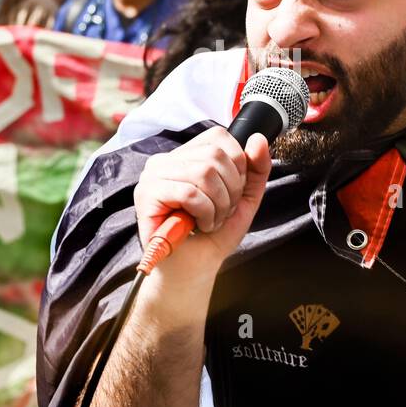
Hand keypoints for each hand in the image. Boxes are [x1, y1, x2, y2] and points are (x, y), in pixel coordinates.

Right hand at [133, 126, 270, 293]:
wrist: (193, 269)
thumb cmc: (212, 235)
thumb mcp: (243, 199)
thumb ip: (256, 169)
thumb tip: (258, 139)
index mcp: (187, 156)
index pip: (219, 137)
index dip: (237, 167)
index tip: (231, 194)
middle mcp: (166, 160)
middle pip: (215, 155)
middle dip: (230, 191)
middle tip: (220, 213)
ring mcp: (153, 175)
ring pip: (204, 172)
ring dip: (218, 205)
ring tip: (210, 220)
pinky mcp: (146, 194)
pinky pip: (189, 193)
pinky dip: (204, 213)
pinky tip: (198, 225)